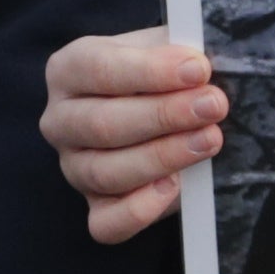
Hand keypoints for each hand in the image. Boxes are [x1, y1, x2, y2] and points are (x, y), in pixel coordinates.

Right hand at [43, 31, 222, 242]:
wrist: (161, 112)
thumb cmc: (162, 77)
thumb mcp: (165, 49)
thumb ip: (179, 51)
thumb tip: (202, 65)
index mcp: (69, 70)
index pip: (98, 69)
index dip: (150, 71)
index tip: (198, 69)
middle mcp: (61, 120)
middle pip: (102, 124)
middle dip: (164, 115)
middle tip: (214, 106)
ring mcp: (74, 167)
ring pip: (105, 172)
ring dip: (163, 157)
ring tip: (209, 140)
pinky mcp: (95, 208)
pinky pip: (106, 224)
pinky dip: (139, 211)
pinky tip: (174, 188)